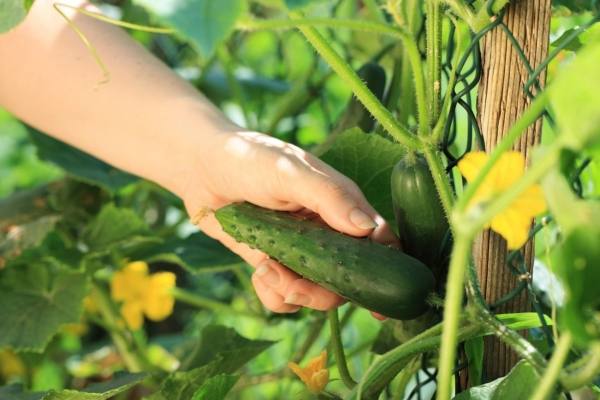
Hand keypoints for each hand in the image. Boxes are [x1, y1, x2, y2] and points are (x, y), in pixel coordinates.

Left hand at [181, 130, 396, 313]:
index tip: (381, 301)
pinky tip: (259, 271)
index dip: (386, 271)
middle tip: (292, 284)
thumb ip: (329, 196)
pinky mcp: (276, 264)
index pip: (379, 242)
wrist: (200, 167)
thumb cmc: (249, 158)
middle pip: (350, 279)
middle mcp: (328, 232)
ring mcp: (303, 251)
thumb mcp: (289, 171)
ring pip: (319, 294)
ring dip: (294, 292)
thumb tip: (368, 230)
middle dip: (323, 291)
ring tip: (266, 270)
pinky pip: (286, 298)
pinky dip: (273, 294)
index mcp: (343, 205)